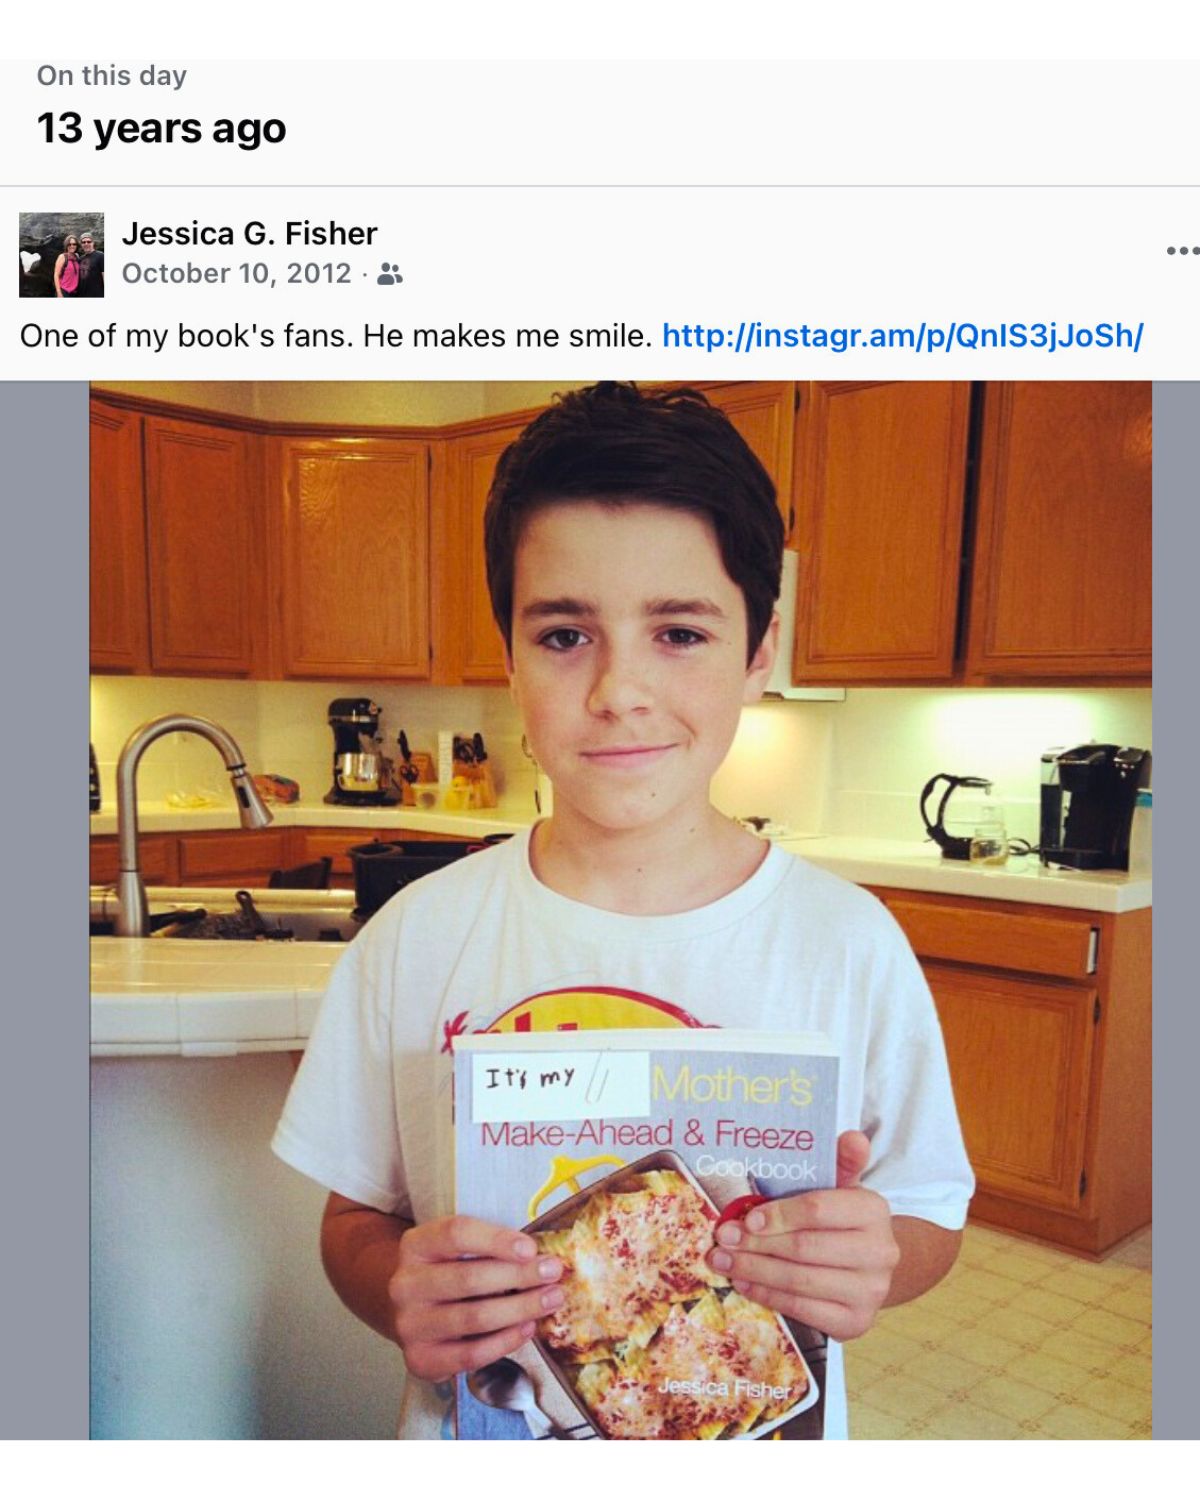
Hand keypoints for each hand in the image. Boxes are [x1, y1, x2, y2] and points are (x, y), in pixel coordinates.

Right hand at [389, 1215, 564, 1380]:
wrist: (413, 1312)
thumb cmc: (447, 1271)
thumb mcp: (457, 1249)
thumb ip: (490, 1247)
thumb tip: (540, 1256)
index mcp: (415, 1246)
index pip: (456, 1234)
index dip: (496, 1240)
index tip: (531, 1248)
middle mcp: (406, 1285)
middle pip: (468, 1278)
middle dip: (518, 1275)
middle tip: (553, 1273)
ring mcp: (410, 1325)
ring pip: (473, 1318)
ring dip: (520, 1308)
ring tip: (551, 1300)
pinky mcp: (420, 1360)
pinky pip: (469, 1355)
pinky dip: (504, 1342)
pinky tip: (527, 1328)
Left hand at [707, 1130, 898, 1340]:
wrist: (865, 1266)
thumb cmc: (839, 1219)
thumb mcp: (839, 1186)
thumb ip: (839, 1162)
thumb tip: (851, 1136)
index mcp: (873, 1210)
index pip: (818, 1210)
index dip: (779, 1214)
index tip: (748, 1217)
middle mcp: (880, 1252)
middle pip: (804, 1248)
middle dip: (756, 1244)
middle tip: (723, 1239)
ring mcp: (871, 1291)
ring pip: (800, 1281)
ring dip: (754, 1271)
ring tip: (723, 1262)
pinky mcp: (856, 1322)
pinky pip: (803, 1310)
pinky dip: (768, 1296)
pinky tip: (746, 1283)